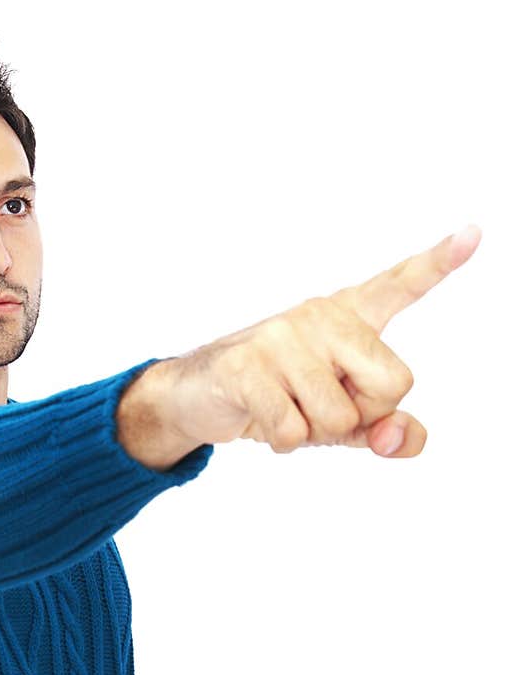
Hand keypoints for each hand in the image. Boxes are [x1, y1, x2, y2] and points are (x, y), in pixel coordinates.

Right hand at [168, 223, 481, 457]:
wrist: (199, 397)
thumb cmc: (279, 399)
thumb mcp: (340, 418)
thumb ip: (384, 430)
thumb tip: (399, 438)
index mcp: (349, 317)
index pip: (400, 286)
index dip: (439, 262)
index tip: (474, 233)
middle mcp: (321, 315)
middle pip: (394, 384)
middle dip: (363, 415)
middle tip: (322, 405)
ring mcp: (283, 336)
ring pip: (338, 415)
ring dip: (315, 433)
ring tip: (287, 409)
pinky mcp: (248, 365)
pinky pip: (294, 429)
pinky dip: (284, 441)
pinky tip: (263, 419)